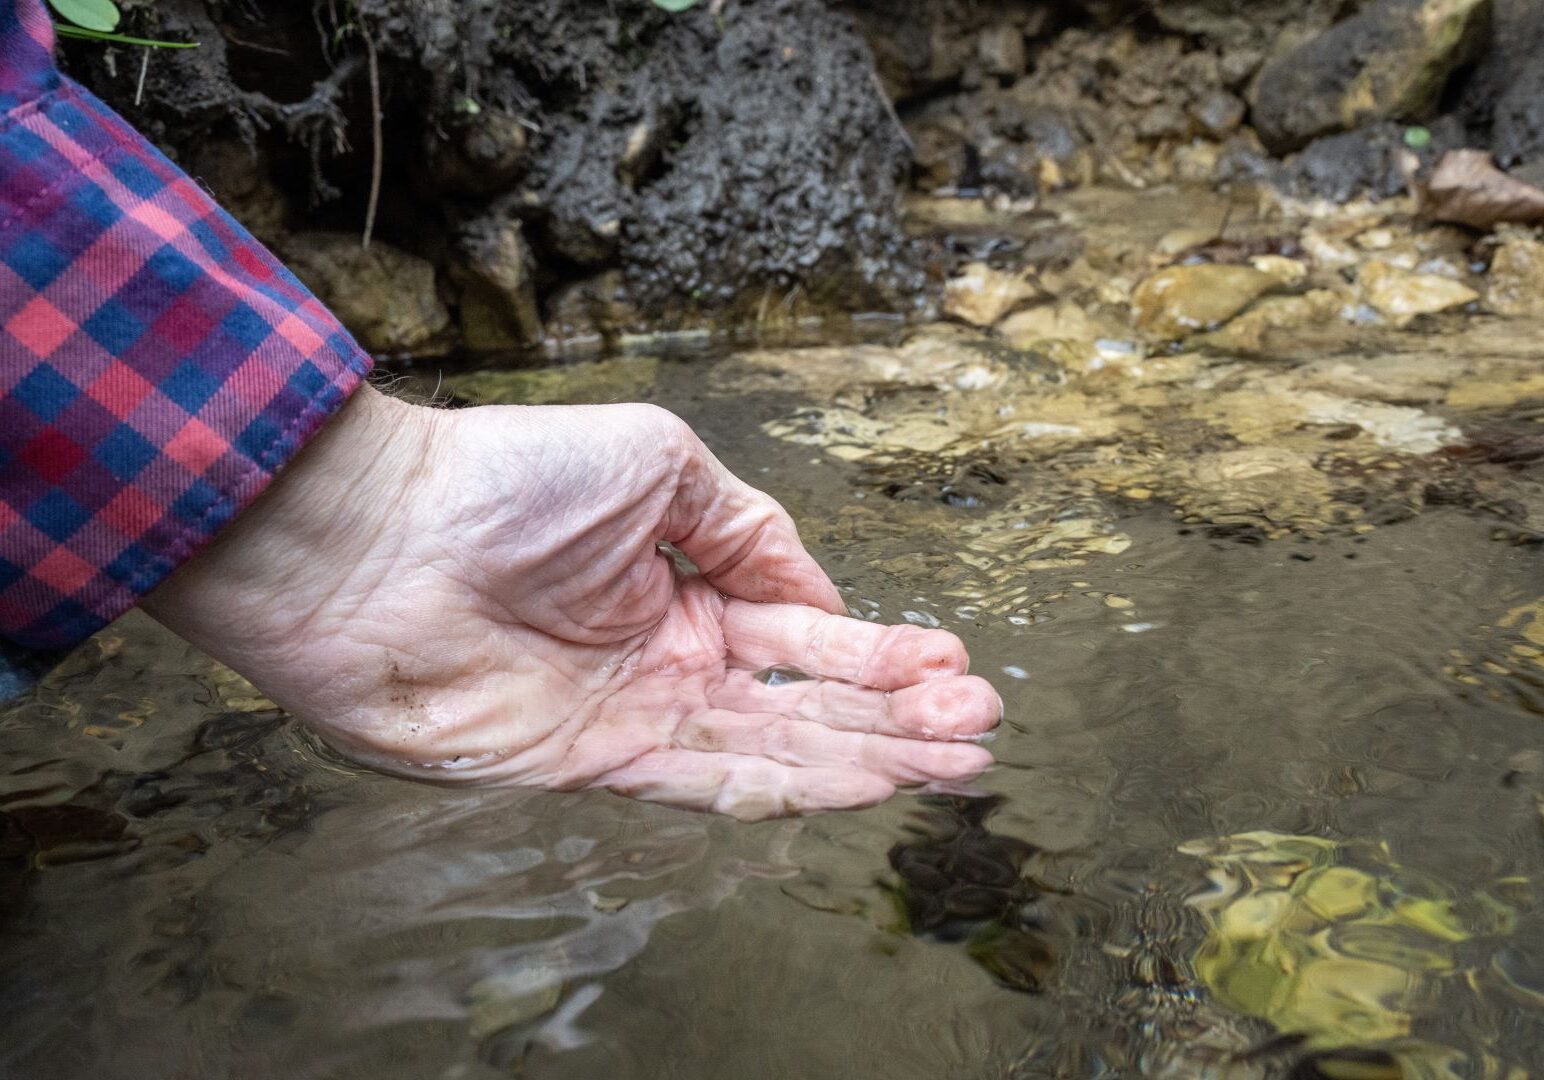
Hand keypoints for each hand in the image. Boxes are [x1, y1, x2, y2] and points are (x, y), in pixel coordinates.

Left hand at [143, 388, 999, 818]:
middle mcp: (669, 656)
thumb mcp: (659, 462)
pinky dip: (791, 786)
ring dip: (869, 757)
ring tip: (957, 762)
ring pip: (775, 748)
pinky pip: (709, 782)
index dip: (883, 651)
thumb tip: (818, 601)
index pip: (804, 632)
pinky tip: (863, 783)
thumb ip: (747, 528)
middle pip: (805, 700)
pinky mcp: (592, 765)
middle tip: (984, 725)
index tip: (955, 660)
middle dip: (900, 714)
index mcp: (685, 585)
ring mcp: (635, 715)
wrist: (378, 538)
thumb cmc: (508, 478)